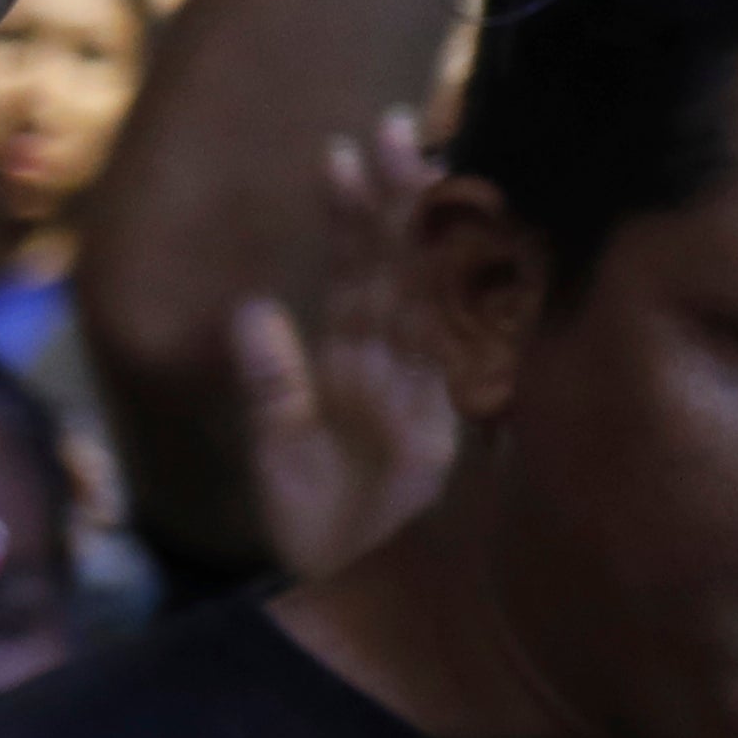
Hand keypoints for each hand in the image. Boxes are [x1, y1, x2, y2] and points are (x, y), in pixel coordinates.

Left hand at [229, 112, 457, 585]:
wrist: (349, 608)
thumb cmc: (316, 528)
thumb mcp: (277, 457)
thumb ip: (271, 385)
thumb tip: (254, 309)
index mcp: (351, 366)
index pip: (355, 275)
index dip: (352, 218)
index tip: (343, 153)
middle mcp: (396, 369)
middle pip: (401, 270)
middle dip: (397, 202)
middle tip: (391, 129)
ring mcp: (430, 396)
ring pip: (435, 301)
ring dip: (426, 240)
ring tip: (414, 164)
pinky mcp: (455, 435)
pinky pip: (470, 366)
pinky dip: (475, 318)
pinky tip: (484, 265)